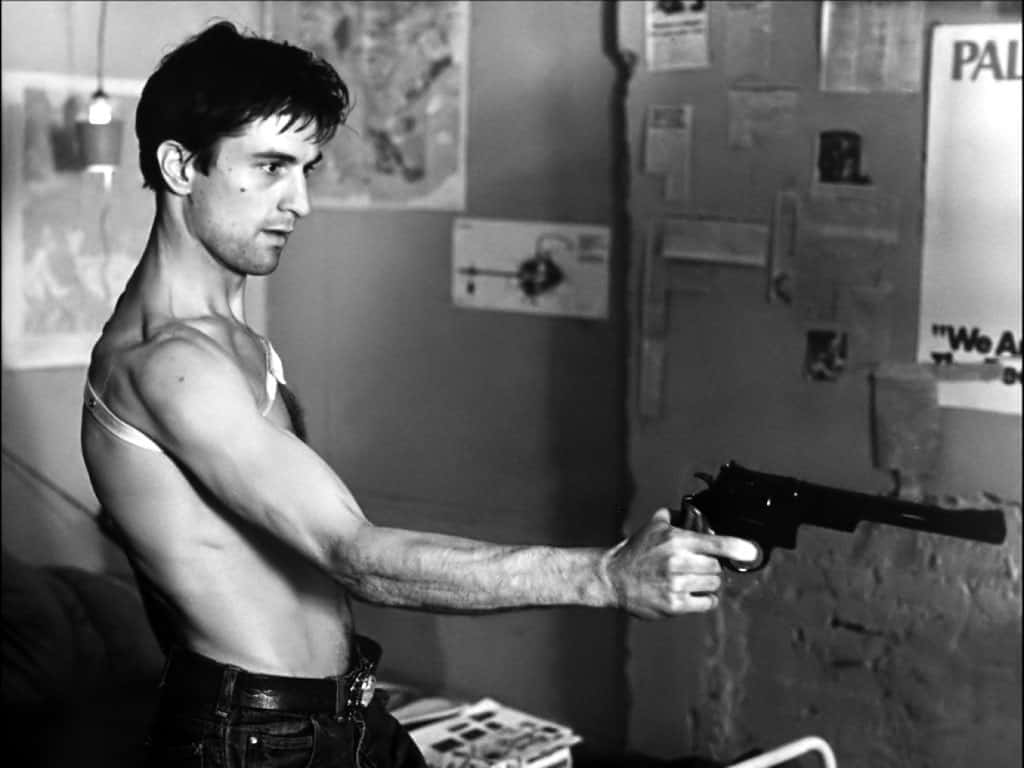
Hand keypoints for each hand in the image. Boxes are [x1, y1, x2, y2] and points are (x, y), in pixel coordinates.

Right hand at [601, 508, 757, 618]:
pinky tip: (691, 593)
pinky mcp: (675, 605)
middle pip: (716, 567)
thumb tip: (697, 513)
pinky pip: (706, 602)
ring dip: (706, 582)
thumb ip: (676, 516)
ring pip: (713, 584)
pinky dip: (704, 599)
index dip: (737, 547)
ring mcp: (676, 585)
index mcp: (676, 540)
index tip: (751, 552)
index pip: (715, 543)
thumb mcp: (654, 526)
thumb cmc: (636, 551)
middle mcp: (677, 562)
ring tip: (689, 579)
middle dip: (710, 567)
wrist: (613, 578)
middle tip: (695, 566)